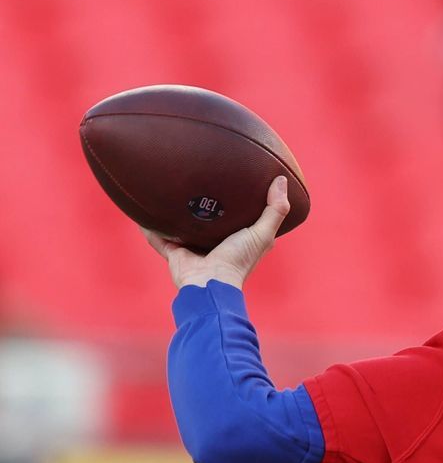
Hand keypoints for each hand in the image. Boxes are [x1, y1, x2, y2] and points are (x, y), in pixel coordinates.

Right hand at [143, 176, 290, 289]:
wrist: (209, 282)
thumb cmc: (238, 259)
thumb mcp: (263, 233)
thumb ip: (275, 209)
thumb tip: (280, 180)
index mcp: (239, 240)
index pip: (242, 219)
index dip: (243, 203)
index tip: (239, 182)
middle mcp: (217, 244)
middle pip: (210, 221)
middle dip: (205, 205)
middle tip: (200, 180)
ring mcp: (195, 248)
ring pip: (183, 227)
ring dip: (177, 215)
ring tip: (169, 192)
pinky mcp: (175, 253)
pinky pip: (159, 238)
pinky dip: (151, 228)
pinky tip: (142, 213)